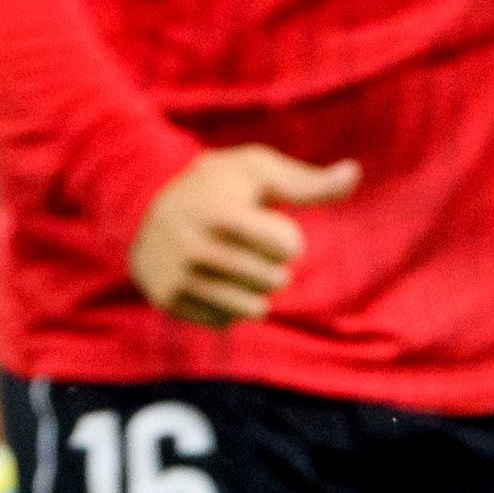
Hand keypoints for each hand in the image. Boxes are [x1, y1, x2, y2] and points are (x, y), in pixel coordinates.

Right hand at [129, 146, 359, 327]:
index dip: (286, 237)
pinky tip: (215, 281)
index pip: (287, 247)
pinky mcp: (168, 299)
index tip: (265, 225)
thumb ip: (307, 182)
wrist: (139, 200)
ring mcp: (178, 277)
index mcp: (220, 214)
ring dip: (256, 291)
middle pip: (273, 281)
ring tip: (242, 269)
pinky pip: (223, 321)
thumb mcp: (258, 171)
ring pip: (251, 309)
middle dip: (274, 267)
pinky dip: (229, 306)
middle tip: (255, 251)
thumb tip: (354, 174)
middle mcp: (194, 248)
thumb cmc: (216, 184)